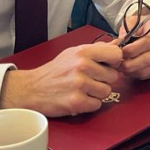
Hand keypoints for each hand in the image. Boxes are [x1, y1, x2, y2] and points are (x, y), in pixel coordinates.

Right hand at [0, 42, 122, 116]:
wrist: (32, 88)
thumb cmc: (55, 70)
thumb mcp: (74, 52)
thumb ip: (96, 49)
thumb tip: (117, 44)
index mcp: (84, 52)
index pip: (116, 55)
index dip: (114, 62)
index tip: (108, 65)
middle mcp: (83, 66)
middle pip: (113, 76)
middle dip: (103, 79)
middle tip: (89, 79)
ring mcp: (80, 85)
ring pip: (106, 92)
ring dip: (97, 93)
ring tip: (83, 89)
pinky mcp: (76, 102)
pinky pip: (97, 104)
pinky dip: (90, 104)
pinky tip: (79, 97)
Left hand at [118, 18, 149, 79]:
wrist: (148, 32)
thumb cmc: (137, 28)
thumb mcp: (130, 23)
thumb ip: (125, 31)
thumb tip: (119, 43)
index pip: (148, 41)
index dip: (134, 49)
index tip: (122, 52)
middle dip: (132, 63)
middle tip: (119, 64)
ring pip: (149, 68)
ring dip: (133, 70)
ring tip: (122, 67)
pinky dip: (137, 74)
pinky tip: (130, 70)